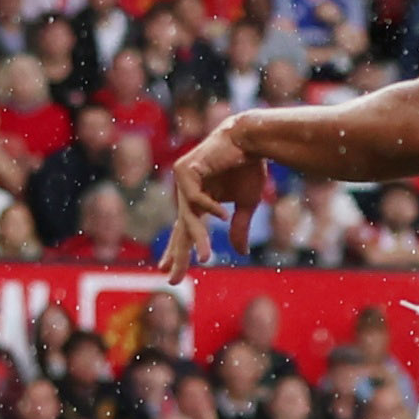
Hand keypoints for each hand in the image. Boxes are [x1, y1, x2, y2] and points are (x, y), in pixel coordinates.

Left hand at [160, 125, 262, 268]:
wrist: (251, 140)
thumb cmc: (249, 167)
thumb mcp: (246, 204)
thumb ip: (239, 228)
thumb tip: (241, 253)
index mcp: (199, 201)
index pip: (185, 231)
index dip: (178, 251)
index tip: (167, 272)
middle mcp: (187, 192)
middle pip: (181, 229)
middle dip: (178, 255)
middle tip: (172, 278)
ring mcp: (183, 181)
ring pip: (187, 218)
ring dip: (197, 239)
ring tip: (204, 259)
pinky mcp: (184, 170)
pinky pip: (196, 197)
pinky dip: (211, 207)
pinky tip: (224, 213)